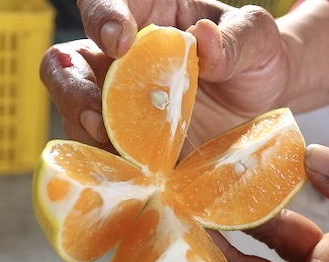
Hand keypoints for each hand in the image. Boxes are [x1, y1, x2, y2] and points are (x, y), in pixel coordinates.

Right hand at [40, 0, 328, 152]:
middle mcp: (117, 59)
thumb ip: (236, 39)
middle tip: (95, 114)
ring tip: (118, 152)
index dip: (101, 17)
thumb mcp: (258, 40)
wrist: (263, 108)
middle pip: (65, 63)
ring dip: (86, 135)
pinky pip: (100, 155)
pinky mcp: (124, 144)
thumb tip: (204, 38)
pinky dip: (109, 167)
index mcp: (145, 14)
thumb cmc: (256, 59)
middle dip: (71, 87)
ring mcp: (115, 103)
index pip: (102, 2)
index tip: (122, 41)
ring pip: (73, 113)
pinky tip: (133, 177)